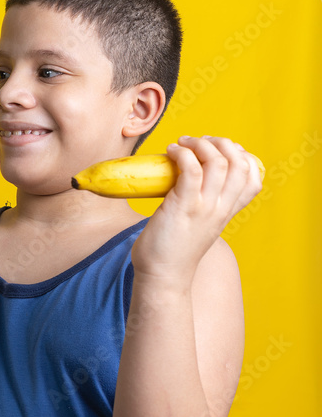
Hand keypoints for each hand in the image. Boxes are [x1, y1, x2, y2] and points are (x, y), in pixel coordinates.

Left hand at [131, 135, 262, 281]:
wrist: (162, 275)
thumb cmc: (172, 251)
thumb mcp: (198, 226)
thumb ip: (201, 208)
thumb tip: (184, 184)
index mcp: (226, 212)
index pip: (253, 180)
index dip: (243, 157)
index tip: (221, 150)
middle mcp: (220, 208)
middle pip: (240, 164)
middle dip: (222, 143)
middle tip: (199, 141)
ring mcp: (204, 207)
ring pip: (218, 162)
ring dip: (200, 144)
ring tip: (182, 142)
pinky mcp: (183, 206)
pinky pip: (192, 170)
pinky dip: (183, 154)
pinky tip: (171, 152)